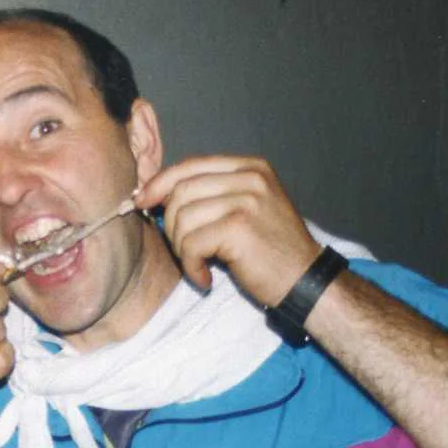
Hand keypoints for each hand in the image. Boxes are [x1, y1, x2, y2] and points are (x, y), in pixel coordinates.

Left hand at [140, 155, 321, 305]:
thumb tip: (154, 193)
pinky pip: (191, 244)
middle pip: (180, 191)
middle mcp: (250, 177)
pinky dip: (191, 267)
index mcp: (250, 167)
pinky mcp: (239, 227)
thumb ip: (212, 194)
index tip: (142, 202)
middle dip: (171, 225)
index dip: (159, 184)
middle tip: (186, 251)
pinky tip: (206, 278)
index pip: (190, 165)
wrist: (305, 281)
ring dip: (182, 250)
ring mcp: (246, 200)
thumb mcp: (246, 209)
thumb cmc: (269, 252)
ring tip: (199, 265)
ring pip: (182, 218)